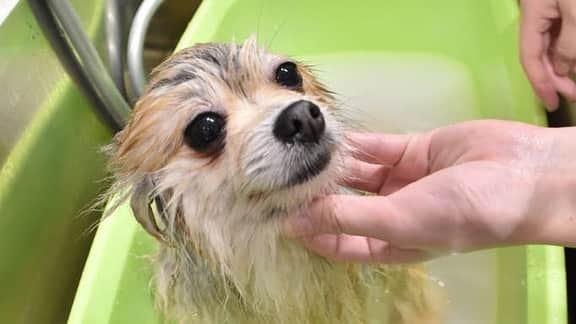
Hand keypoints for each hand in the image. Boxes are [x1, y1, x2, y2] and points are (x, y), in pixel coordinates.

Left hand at [283, 120, 575, 262]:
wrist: (520, 176)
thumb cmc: (461, 213)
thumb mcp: (398, 221)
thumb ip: (346, 217)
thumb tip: (296, 223)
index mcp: (391, 243)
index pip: (340, 241)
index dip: (311, 231)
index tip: (278, 215)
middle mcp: (393, 213)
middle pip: (346, 203)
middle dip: (320, 192)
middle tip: (284, 176)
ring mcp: (403, 181)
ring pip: (359, 172)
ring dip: (335, 164)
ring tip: (301, 153)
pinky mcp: (414, 151)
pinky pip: (377, 147)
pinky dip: (356, 143)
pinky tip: (330, 137)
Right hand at [520, 0, 575, 110]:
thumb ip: (569, 43)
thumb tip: (562, 69)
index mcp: (532, 15)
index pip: (529, 56)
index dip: (539, 83)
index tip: (551, 104)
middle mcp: (536, 16)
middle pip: (539, 54)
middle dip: (555, 78)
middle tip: (572, 97)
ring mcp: (549, 11)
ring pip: (552, 47)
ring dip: (563, 68)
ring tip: (574, 85)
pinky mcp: (562, 8)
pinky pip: (562, 36)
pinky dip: (568, 53)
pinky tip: (574, 66)